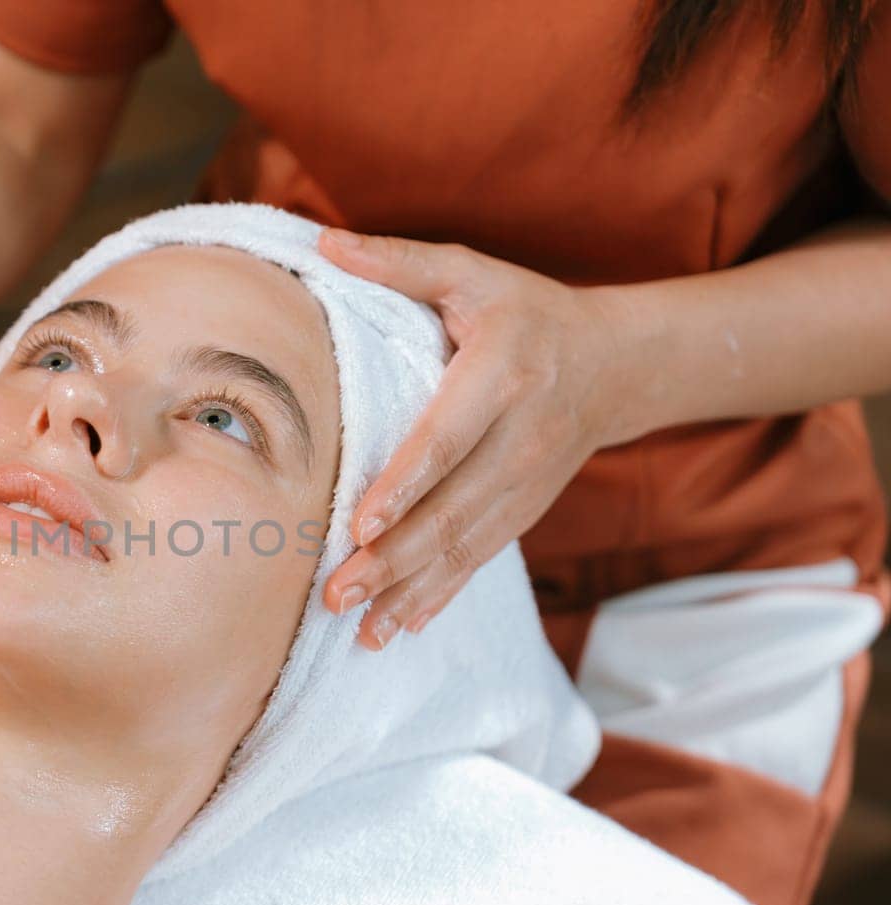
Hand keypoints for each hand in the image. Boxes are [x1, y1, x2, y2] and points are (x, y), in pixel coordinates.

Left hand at [315, 228, 634, 648]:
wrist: (615, 363)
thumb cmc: (523, 311)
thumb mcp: (470, 272)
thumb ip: (399, 261)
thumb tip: (324, 242)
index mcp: (503, 374)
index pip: (448, 438)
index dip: (405, 483)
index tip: (360, 523)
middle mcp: (522, 438)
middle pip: (453, 508)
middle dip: (393, 557)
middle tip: (335, 591)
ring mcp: (528, 484)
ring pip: (465, 546)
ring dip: (411, 589)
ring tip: (359, 626)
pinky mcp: (525, 511)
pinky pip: (480, 560)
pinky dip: (440, 596)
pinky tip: (400, 628)